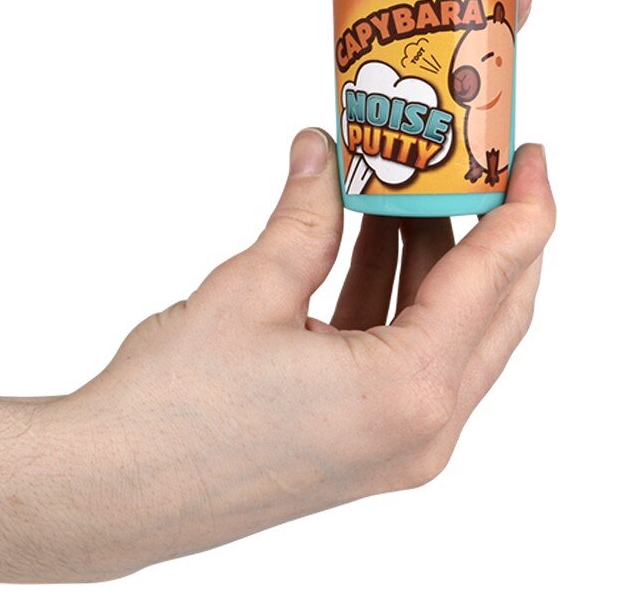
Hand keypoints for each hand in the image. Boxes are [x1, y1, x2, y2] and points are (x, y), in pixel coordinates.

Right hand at [37, 129, 553, 579]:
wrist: (111, 489)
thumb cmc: (174, 408)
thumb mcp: (252, 286)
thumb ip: (307, 213)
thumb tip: (323, 152)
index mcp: (408, 390)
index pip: (496, 278)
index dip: (524, 208)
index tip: (531, 157)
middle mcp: (421, 429)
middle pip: (494, 310)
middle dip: (493, 231)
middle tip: (479, 169)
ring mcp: (399, 445)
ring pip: (454, 333)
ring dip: (438, 260)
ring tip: (407, 191)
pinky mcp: (369, 444)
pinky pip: (411, 356)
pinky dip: (401, 296)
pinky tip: (371, 243)